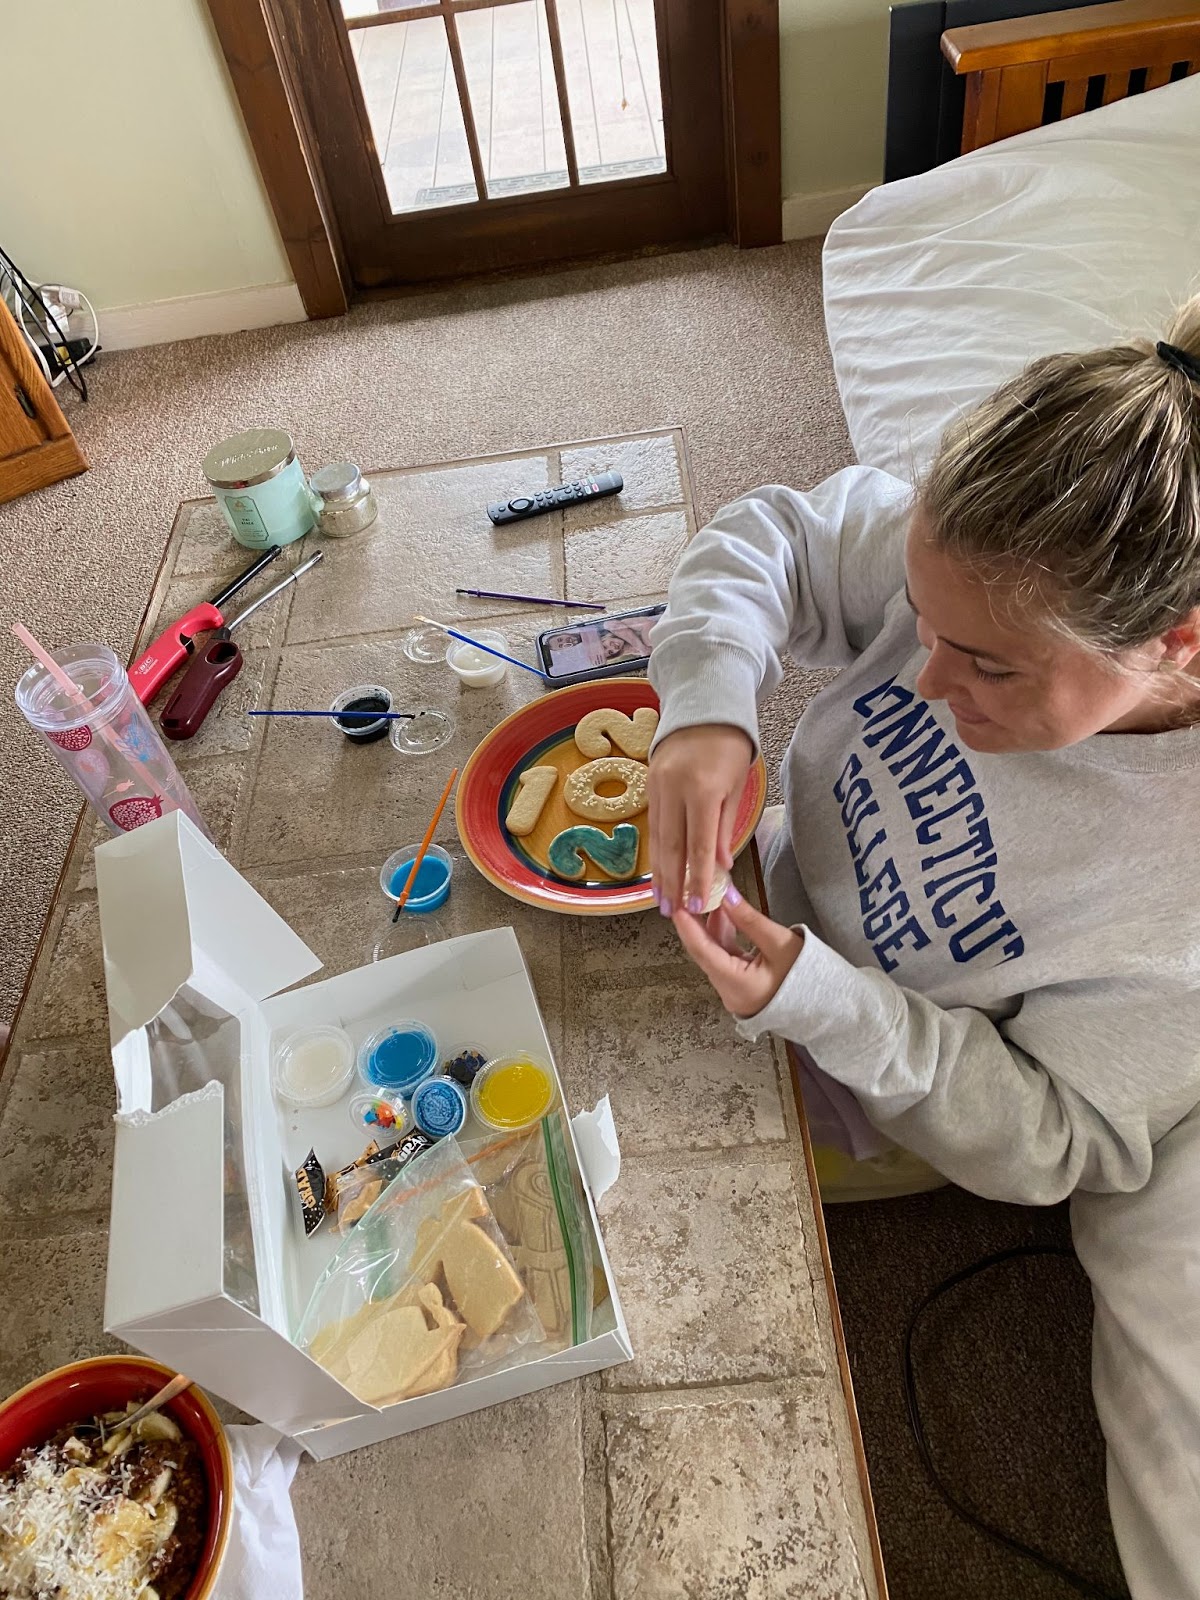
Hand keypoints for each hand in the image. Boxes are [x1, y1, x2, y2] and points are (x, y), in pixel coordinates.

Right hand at [648, 724, 753, 913]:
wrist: (703, 705)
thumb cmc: (730, 746)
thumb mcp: (737, 785)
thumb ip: (725, 827)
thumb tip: (720, 867)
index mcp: (702, 790)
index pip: (700, 846)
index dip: (698, 879)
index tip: (698, 905)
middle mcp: (674, 790)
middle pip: (671, 846)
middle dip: (672, 883)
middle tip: (672, 913)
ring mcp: (657, 786)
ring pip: (657, 838)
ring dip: (659, 872)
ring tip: (660, 900)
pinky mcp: (649, 784)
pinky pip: (653, 824)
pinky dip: (656, 850)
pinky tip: (657, 869)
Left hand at [672, 886, 803, 1018]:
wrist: (826, 1006)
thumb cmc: (808, 977)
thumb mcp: (780, 942)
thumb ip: (749, 919)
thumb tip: (726, 895)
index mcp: (737, 984)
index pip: (703, 952)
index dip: (688, 927)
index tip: (678, 905)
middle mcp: (729, 991)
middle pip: (704, 953)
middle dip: (695, 923)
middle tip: (689, 895)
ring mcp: (732, 991)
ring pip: (713, 955)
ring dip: (710, 928)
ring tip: (710, 898)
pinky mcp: (739, 986)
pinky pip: (724, 959)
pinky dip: (722, 938)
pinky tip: (724, 917)